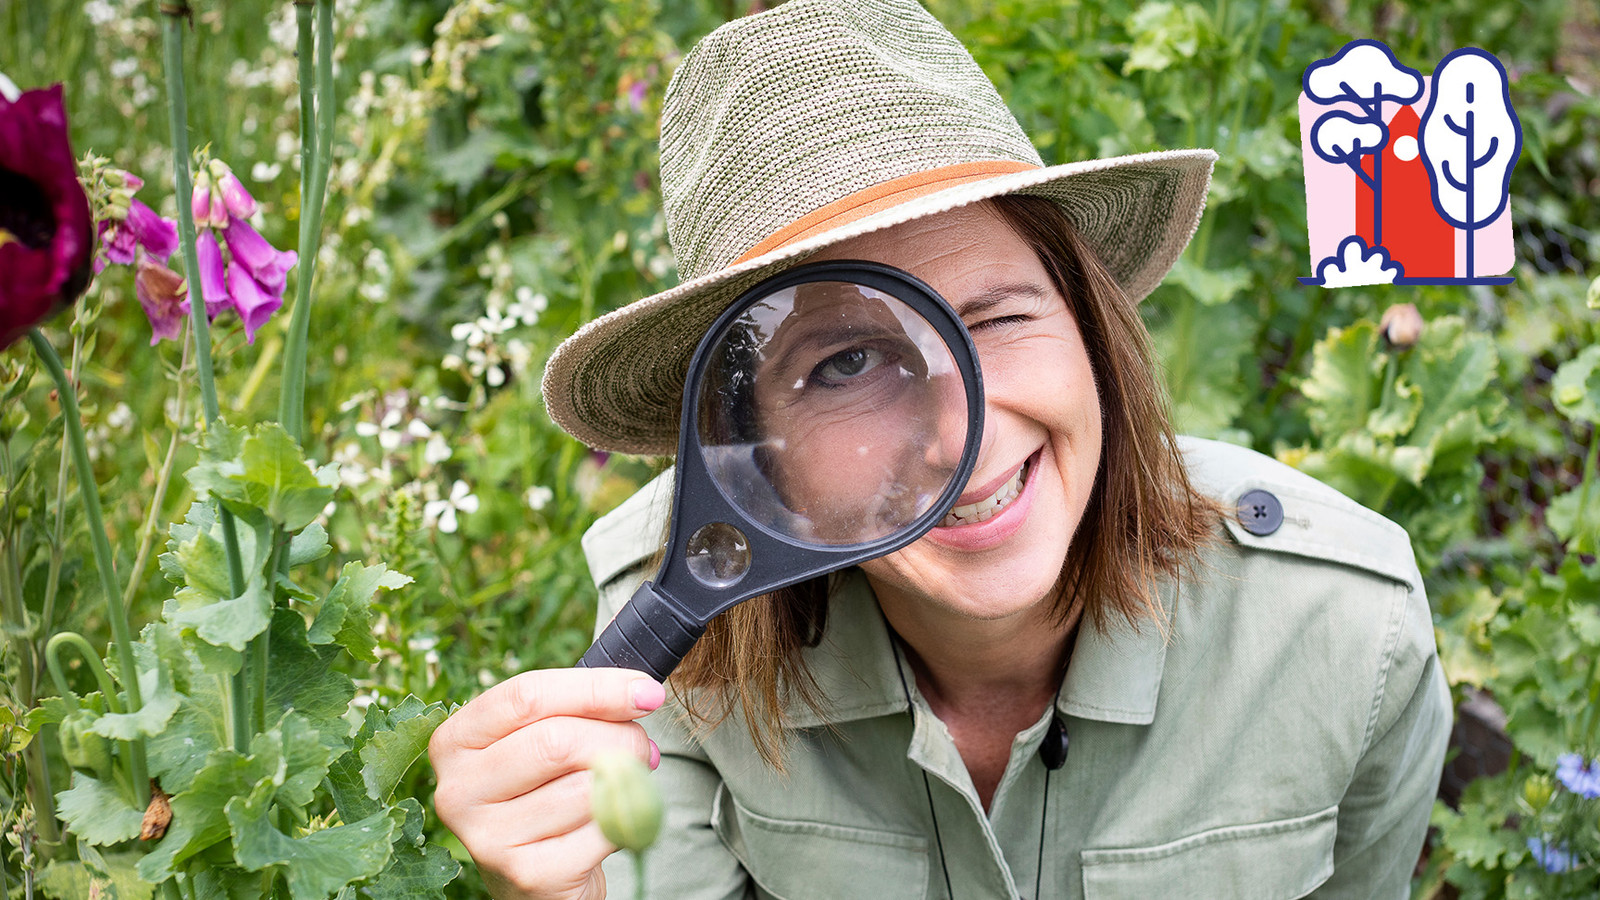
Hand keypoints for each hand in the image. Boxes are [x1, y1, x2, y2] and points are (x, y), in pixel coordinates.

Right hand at [429, 667, 664, 899]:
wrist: (541, 875)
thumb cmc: (544, 791)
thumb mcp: (544, 739)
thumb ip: (579, 708)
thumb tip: (640, 693)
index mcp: (456, 741)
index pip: (527, 696)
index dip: (596, 688)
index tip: (645, 691)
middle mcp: (459, 789)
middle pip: (557, 740)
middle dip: (620, 737)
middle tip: (642, 746)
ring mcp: (488, 837)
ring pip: (585, 786)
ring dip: (628, 779)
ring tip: (628, 782)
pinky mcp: (528, 875)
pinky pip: (602, 829)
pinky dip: (625, 819)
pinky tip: (614, 821)